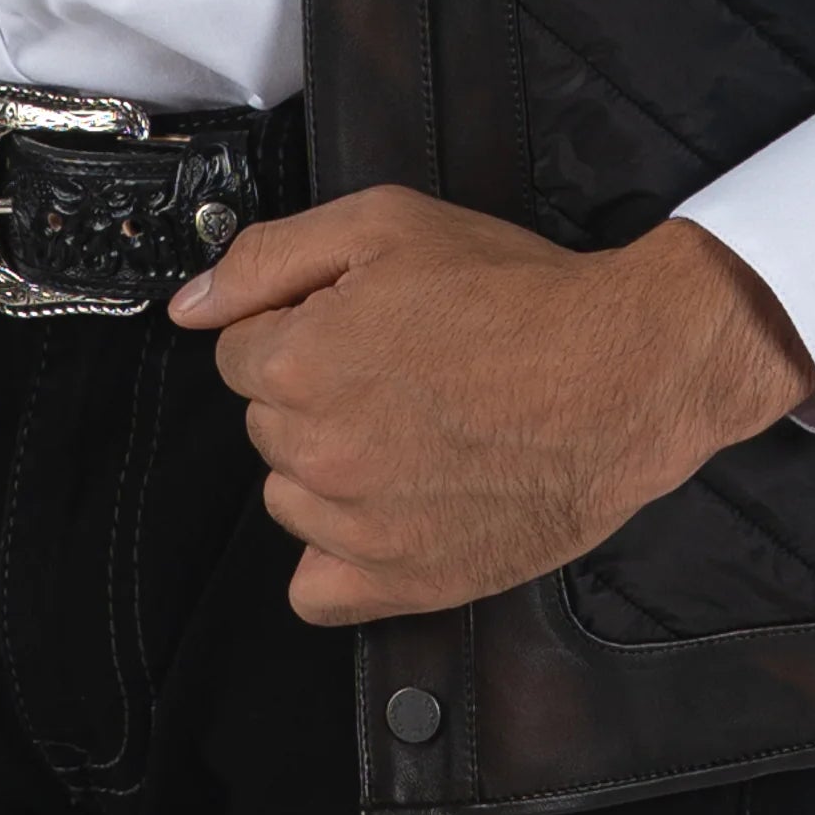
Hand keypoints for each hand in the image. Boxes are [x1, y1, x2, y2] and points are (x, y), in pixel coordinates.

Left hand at [170, 185, 814, 626]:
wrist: (623, 373)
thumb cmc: (517, 294)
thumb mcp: (386, 224)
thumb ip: (270, 257)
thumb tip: (190, 304)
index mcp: (301, 360)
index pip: (239, 351)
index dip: (295, 326)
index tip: (352, 324)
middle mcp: (320, 450)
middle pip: (266, 423)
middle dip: (311, 391)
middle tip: (395, 367)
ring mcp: (362, 524)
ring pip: (289, 497)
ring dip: (327, 466)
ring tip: (408, 429)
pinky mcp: (407, 579)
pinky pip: (317, 590)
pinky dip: (338, 557)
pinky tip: (385, 511)